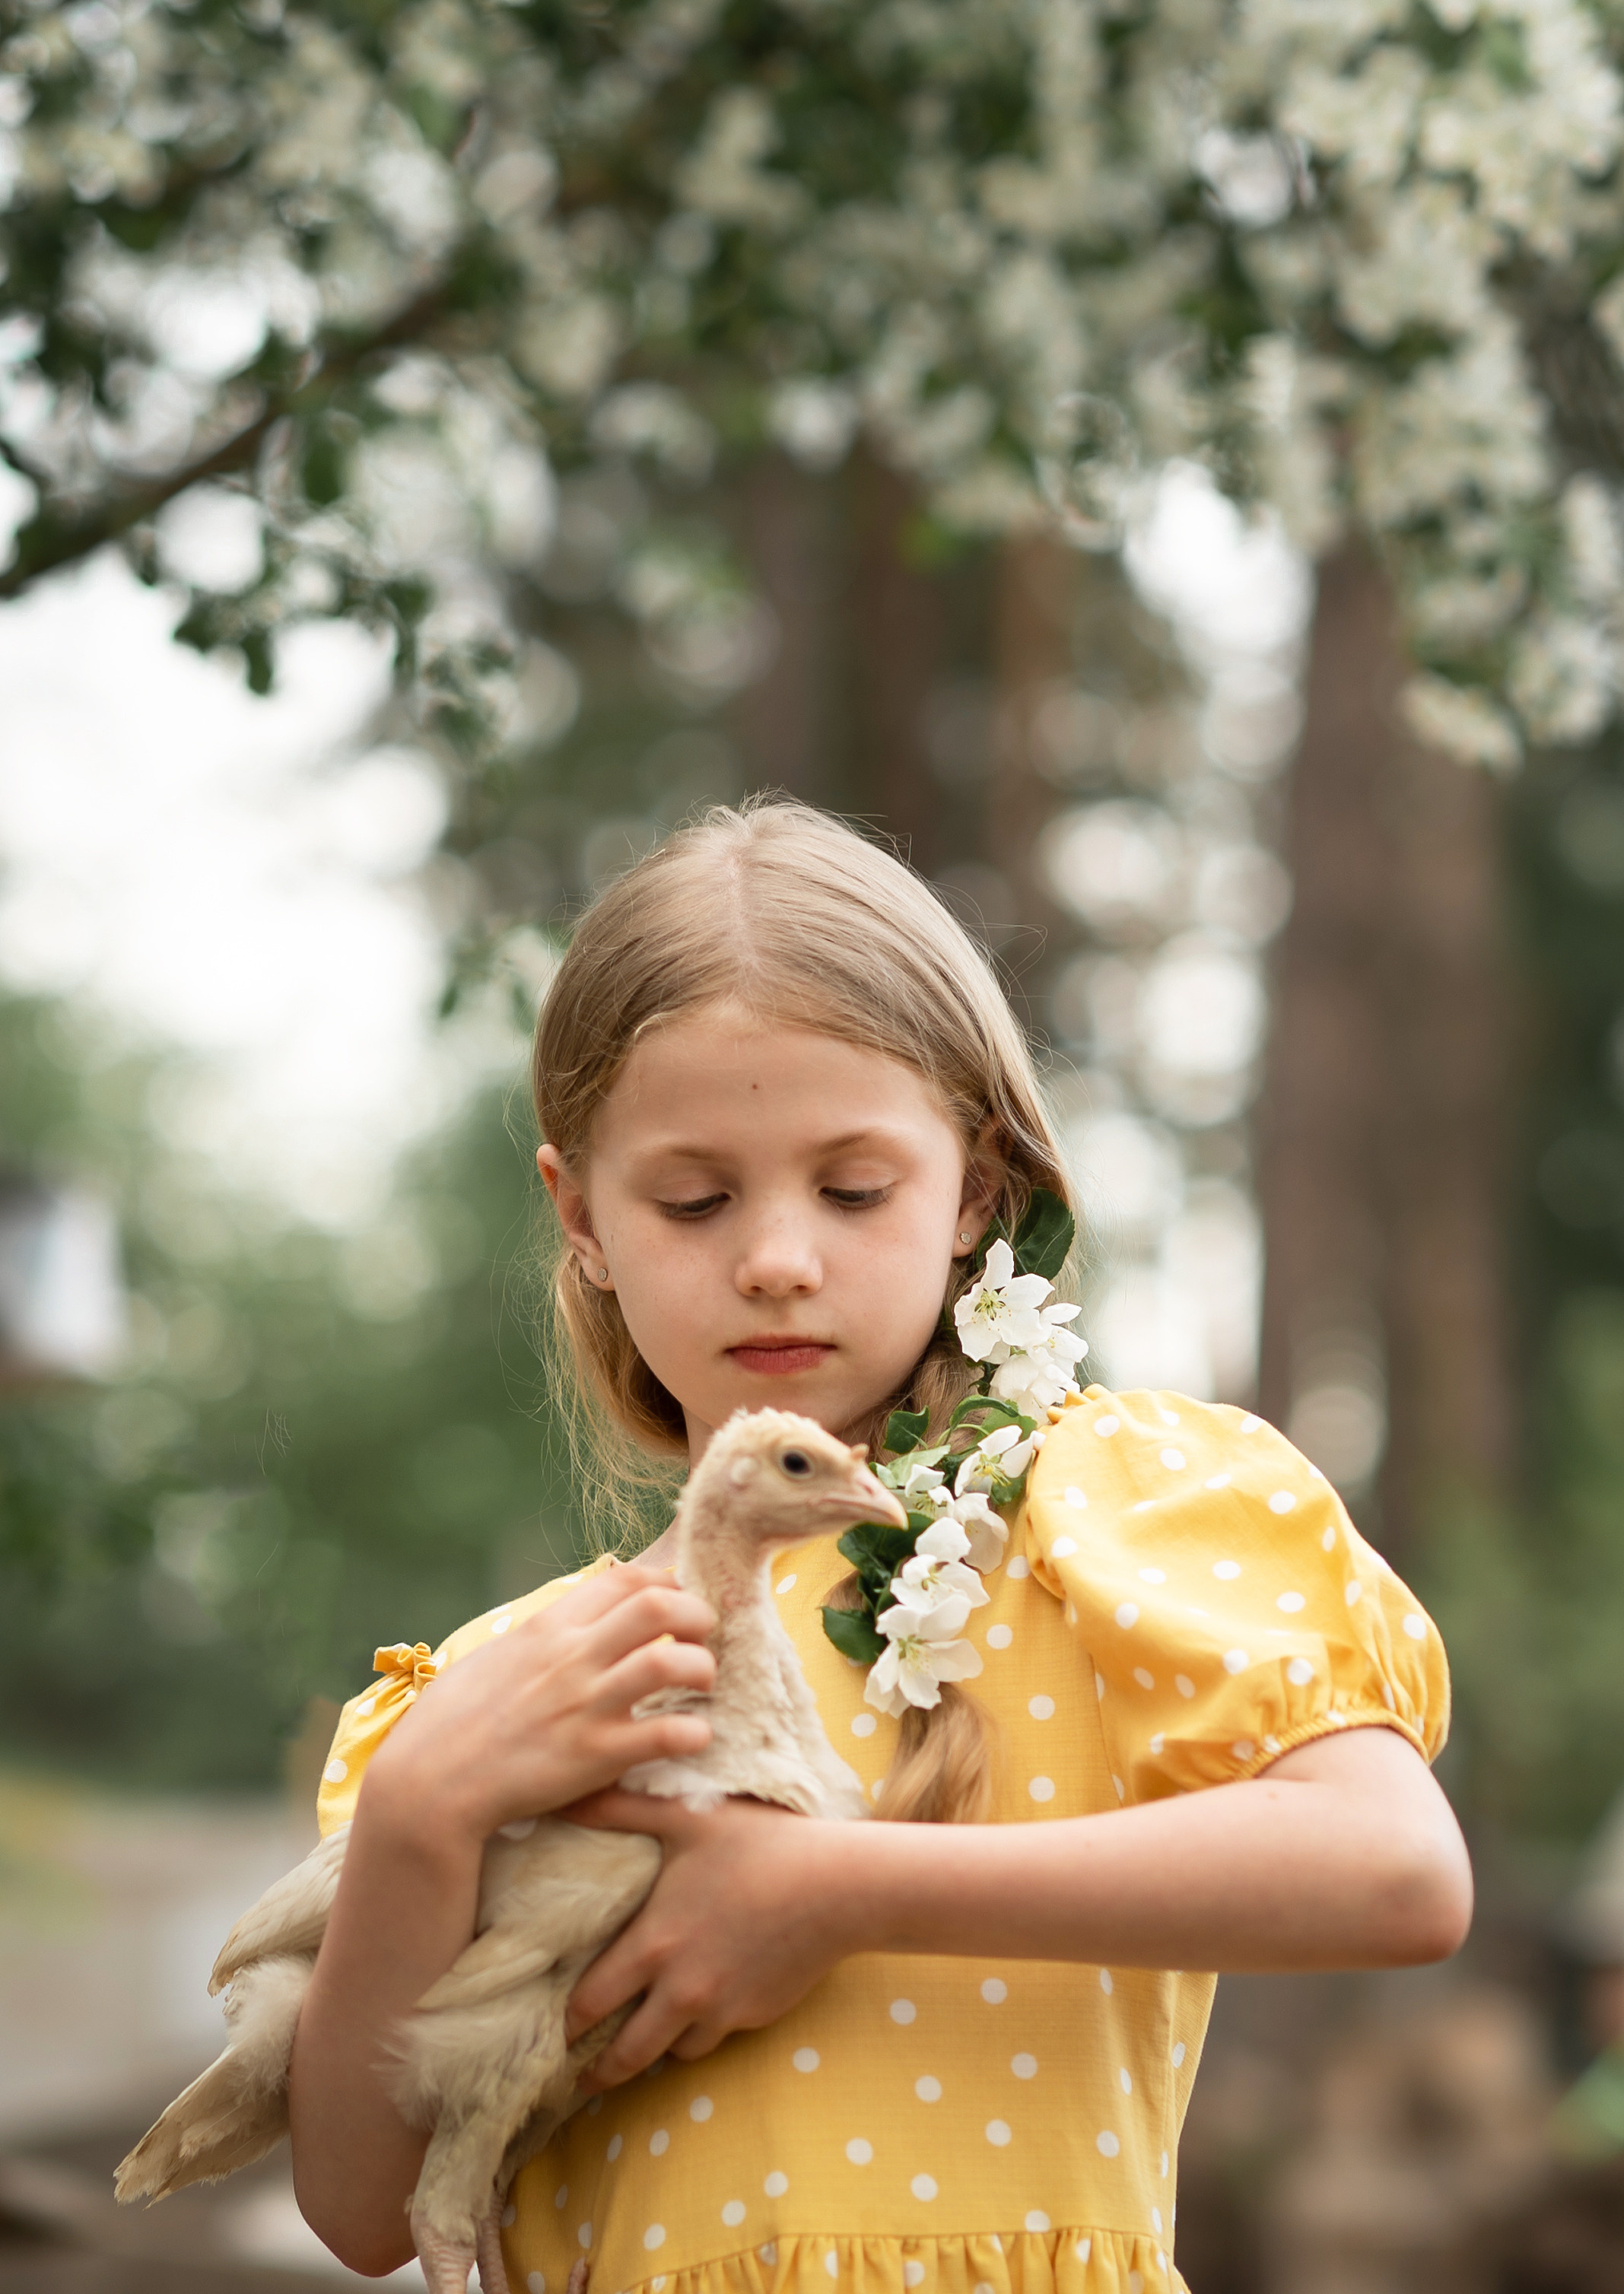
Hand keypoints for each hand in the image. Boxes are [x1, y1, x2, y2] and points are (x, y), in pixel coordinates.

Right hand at [361, 1567, 717, 1846]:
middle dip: (696, 1614)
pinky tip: (695, 1738)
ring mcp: (586, 1706)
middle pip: (658, 1606)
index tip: (675, 1602)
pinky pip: (667, 1734)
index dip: (664, 1584)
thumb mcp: (493, 1657)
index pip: (624, 1579)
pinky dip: (694, 1733)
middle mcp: (571, 1658)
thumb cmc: (450, 1723)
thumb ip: (537, 1638)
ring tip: (703, 1685)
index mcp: (547, 1628)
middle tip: (702, 1636)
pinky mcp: (595, 1757)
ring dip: (702, 1669)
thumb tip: (562, 1625)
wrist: (429, 1784)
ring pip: (671, 1663)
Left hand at [563, 1792, 859, 2086]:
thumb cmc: (760, 1845)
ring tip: (636, 2047)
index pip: (589, 2002)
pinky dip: (698, 2032)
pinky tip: (696, 2013)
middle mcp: (681, 1991)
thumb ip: (620, 1809)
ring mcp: (720, 2010)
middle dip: (596, 2070)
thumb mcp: (686, 1816)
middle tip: (575, 2077)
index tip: (550, 2032)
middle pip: (623, 2053)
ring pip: (671, 2053)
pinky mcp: (754, 2017)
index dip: (566, 2022)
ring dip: (652, 2050)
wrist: (839, 1886)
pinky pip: (714, 2037)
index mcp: (654, 1945)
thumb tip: (567, 1793)